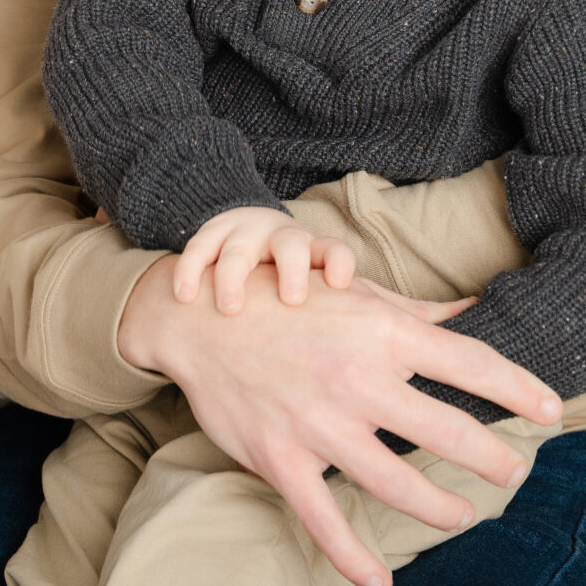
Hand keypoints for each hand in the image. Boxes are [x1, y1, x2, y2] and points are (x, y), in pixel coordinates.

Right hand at [118, 259, 560, 585]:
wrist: (199, 320)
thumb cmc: (286, 303)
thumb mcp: (352, 294)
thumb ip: (415, 311)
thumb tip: (474, 310)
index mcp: (380, 332)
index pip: (469, 362)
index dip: (519, 390)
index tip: (554, 411)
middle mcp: (356, 377)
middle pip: (447, 429)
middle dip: (494, 458)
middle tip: (517, 472)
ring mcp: (317, 422)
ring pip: (396, 483)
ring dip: (441, 507)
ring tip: (465, 515)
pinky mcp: (280, 458)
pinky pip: (323, 520)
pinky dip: (353, 559)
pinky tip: (380, 583)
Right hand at [173, 205, 356, 312]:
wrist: (241, 243)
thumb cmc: (288, 286)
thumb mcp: (320, 296)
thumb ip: (348, 317)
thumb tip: (401, 350)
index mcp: (312, 254)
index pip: (333, 251)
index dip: (339, 263)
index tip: (339, 284)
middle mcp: (280, 240)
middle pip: (290, 245)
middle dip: (292, 270)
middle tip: (291, 300)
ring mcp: (243, 236)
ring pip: (239, 248)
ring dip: (233, 277)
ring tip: (230, 308)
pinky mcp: (210, 236)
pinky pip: (198, 247)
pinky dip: (190, 271)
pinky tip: (184, 297)